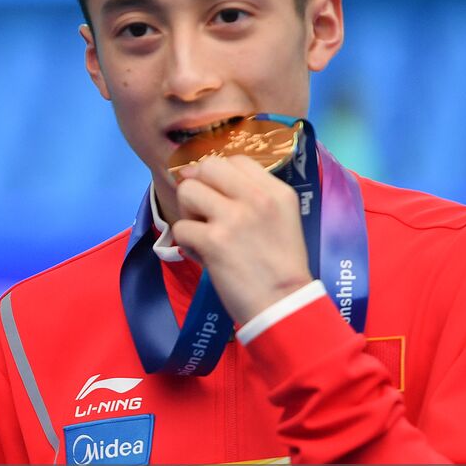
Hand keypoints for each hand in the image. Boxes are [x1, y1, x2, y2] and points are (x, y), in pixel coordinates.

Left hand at [171, 155, 313, 324]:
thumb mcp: (282, 220)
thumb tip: (199, 177)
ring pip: (187, 191)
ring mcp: (234, 218)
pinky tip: (203, 256)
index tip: (219, 197)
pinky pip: (180, 227)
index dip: (218, 175)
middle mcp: (256, 198)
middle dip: (198, 187)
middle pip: (207, 167)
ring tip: (203, 233)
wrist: (284, 305)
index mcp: (276, 191)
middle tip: (205, 213)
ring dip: (188, 213)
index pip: (236, 159)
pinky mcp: (214, 241)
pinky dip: (186, 244)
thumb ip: (251, 197)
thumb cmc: (280, 268)